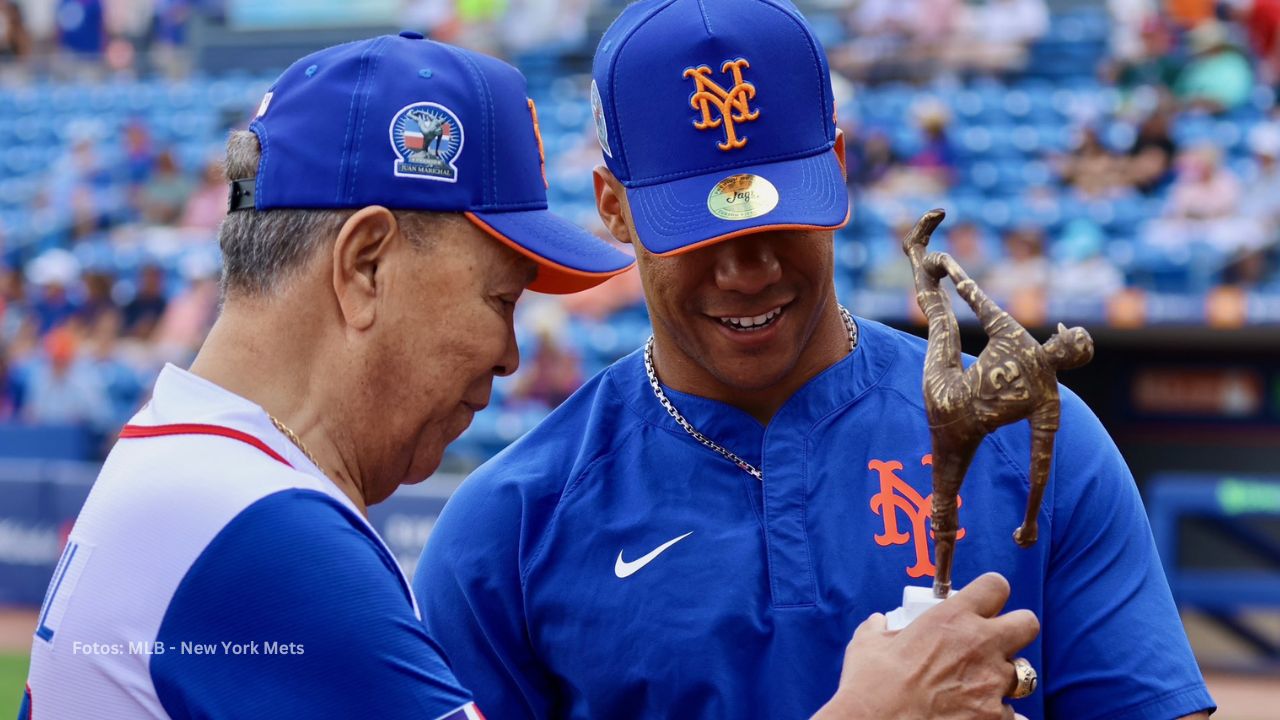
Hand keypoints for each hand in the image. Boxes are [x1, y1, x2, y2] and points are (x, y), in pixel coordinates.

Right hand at [812, 573, 1038, 719]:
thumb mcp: (868, 644)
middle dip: (1015, 630)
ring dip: (1006, 678)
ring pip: (1025, 673)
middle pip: (1027, 623)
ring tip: (981, 687)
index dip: (990, 593)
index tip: (981, 603)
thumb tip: (878, 624)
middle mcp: (980, 645)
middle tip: (993, 642)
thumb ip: (881, 629)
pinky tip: (979, 716)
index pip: (995, 586)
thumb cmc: (871, 686)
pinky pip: (1015, 715)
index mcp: (952, 619)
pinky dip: (1001, 716)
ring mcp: (993, 684)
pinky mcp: (996, 719)